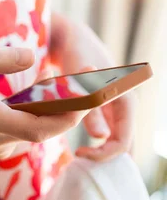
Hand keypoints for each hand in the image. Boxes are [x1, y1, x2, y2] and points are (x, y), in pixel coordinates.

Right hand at [0, 47, 90, 158]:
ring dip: (51, 109)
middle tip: (82, 78)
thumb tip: (32, 55)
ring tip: (60, 79)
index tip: (89, 92)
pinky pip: (22, 131)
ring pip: (35, 130)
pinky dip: (35, 114)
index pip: (45, 127)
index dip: (71, 112)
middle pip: (46, 129)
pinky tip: (36, 92)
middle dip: (68, 106)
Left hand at [50, 14, 135, 160]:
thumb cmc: (77, 58)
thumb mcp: (82, 82)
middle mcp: (126, 107)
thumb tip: (101, 136)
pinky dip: (98, 144)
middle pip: (124, 145)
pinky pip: (108, 134)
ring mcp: (118, 109)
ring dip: (101, 153)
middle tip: (80, 158)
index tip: (79, 153)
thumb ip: (91, 108)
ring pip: (117, 141)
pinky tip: (81, 148)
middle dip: (105, 158)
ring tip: (80, 156)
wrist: (74, 40)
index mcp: (126, 101)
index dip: (103, 154)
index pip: (122, 141)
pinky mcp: (108, 110)